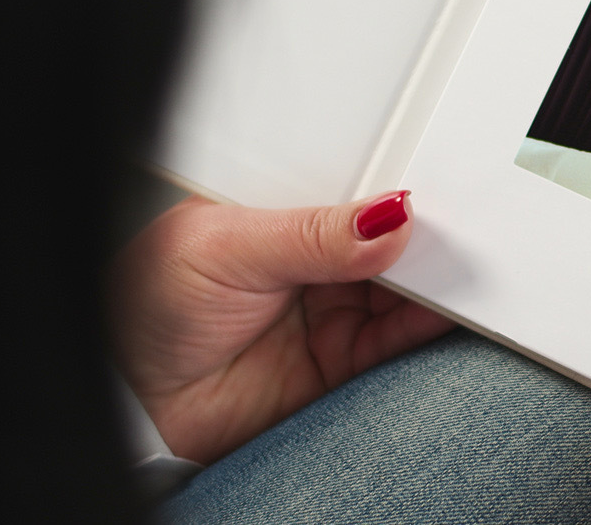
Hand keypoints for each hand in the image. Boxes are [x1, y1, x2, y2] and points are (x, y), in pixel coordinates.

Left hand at [109, 190, 455, 464]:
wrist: (132, 402)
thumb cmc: (146, 307)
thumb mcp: (225, 246)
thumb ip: (311, 235)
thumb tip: (385, 218)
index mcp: (284, 215)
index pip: (354, 192)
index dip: (392, 187)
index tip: (428, 187)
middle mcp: (314, 261)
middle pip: (390, 239)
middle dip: (423, 232)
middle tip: (452, 228)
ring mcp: (332, 310)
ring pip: (404, 286)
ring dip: (435, 278)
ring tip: (458, 266)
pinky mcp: (343, 362)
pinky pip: (398, 339)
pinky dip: (429, 324)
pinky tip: (447, 306)